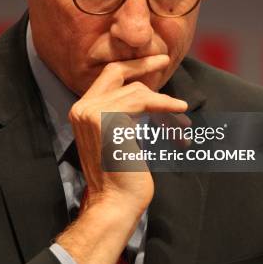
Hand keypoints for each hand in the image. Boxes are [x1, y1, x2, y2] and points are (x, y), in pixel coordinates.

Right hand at [69, 54, 187, 212]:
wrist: (116, 203)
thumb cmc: (123, 176)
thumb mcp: (120, 137)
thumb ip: (124, 113)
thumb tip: (148, 92)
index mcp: (82, 111)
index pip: (106, 77)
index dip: (131, 67)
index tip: (154, 61)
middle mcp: (83, 108)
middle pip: (117, 73)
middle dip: (143, 65)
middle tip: (165, 60)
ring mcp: (93, 112)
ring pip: (137, 92)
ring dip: (163, 105)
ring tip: (181, 124)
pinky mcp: (109, 120)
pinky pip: (144, 102)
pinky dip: (165, 104)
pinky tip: (180, 109)